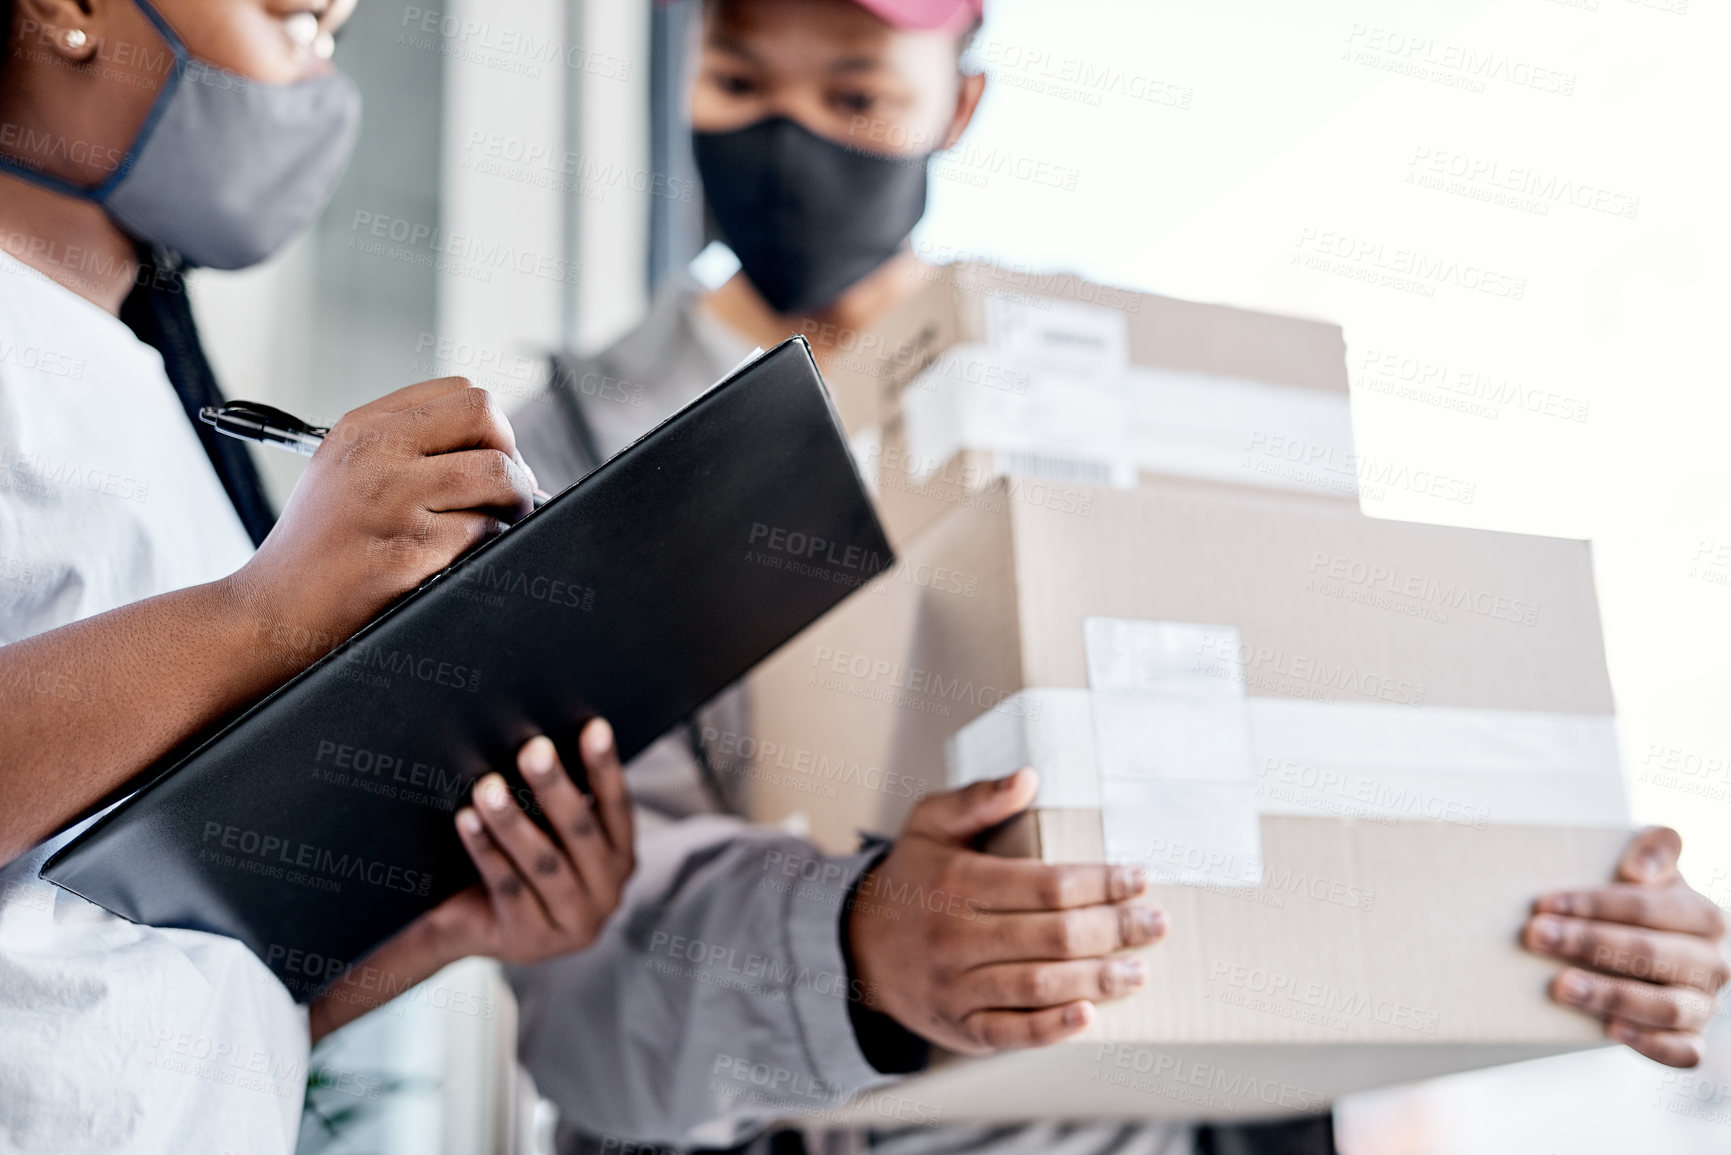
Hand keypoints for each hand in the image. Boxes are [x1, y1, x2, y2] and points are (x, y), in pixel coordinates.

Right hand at [232, 378, 536, 649]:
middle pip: (485, 416)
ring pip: (497, 476)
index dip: (490, 428)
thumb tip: (501, 451)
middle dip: (512, 456)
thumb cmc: (315, 551)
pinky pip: (485, 533)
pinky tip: (462, 561)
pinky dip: (490, 547)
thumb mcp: (343, 474)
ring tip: (495, 527)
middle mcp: (374, 454)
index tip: (489, 461)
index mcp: (361, 429)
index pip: (459, 393)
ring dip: (513, 505)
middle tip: (506, 495)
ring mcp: (390, 501)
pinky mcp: (407, 552)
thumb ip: (408, 449)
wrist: (265, 614)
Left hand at [309, 719, 633, 1040]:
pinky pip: (507, 887)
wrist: (470, 928)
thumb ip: (559, 804)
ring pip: (543, 864)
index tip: (593, 728)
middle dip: (556, 788)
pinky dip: (486, 851)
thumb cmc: (518, 865)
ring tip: (488, 787)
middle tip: (533, 749)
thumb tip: (541, 742)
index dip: (606, 767)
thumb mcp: (551, 836)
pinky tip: (467, 821)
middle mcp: (607, 895)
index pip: (617, 807)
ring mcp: (571, 924)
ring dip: (513, 822)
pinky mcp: (530, 940)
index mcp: (621, 860)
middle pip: (581, 834)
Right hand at [848, 769, 1166, 1054]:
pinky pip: (1011, 1032)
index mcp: (955, 882)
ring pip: (1038, 984)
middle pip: (1052, 935)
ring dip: (1097, 979)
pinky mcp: (961, 1027)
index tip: (1136, 877)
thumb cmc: (911, 880)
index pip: (1044, 884)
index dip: (1099, 882)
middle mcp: (955, 936)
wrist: (858, 948)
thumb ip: (977, 797)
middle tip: (1155, 922)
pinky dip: (1052, 1028)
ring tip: (1139, 969)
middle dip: (1114, 929)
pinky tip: (1088, 1015)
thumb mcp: (929, 824)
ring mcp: (956, 986)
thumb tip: (1028, 777)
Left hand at [1525, 826, 1728, 1066]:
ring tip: (1561, 986)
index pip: (1646, 908)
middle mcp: (1712, 962)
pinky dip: (1650, 1044)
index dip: (1594, 904)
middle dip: (1589, 944)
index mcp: (1704, 916)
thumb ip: (1657, 847)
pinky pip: (1683, 1052)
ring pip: (1666, 1005)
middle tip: (1537, 937)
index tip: (1544, 904)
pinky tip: (1610, 1031)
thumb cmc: (1646, 909)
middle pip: (1650, 954)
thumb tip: (1639, 869)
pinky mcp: (1692, 1039)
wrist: (1659, 954)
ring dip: (1610, 995)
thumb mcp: (1655, 870)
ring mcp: (1704, 1004)